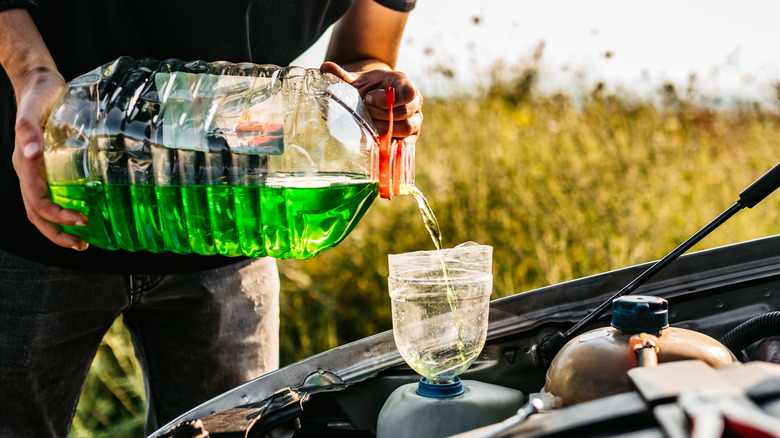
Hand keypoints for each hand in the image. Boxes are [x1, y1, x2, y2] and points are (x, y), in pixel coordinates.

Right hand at [12, 67, 87, 250]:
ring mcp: (38, 170)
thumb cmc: (39, 94)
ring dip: (59, 228)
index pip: (37, 200)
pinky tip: (84, 214)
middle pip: (37, 213)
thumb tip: (30, 152)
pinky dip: (64, 210)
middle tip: (82, 245)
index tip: (82, 220)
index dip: (56, 215)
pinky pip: (52, 195)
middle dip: (57, 232)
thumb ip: (29, 129)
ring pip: (42, 208)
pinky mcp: (48, 166)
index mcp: (24, 163)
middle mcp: (29, 171)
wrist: (39, 83)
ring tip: (82, 240)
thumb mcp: (35, 107)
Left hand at [320, 61, 422, 143]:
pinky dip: (391, 144)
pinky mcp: (411, 137)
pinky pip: (406, 144)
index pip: (408, 94)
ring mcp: (415, 121)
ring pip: (405, 129)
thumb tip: (324, 67)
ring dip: (384, 129)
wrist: (375, 100)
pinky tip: (377, 142)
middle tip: (366, 111)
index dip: (388, 99)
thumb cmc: (368, 89)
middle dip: (381, 115)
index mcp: (406, 85)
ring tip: (369, 124)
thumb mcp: (357, 82)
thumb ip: (343, 76)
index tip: (369, 98)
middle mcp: (415, 104)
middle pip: (404, 114)